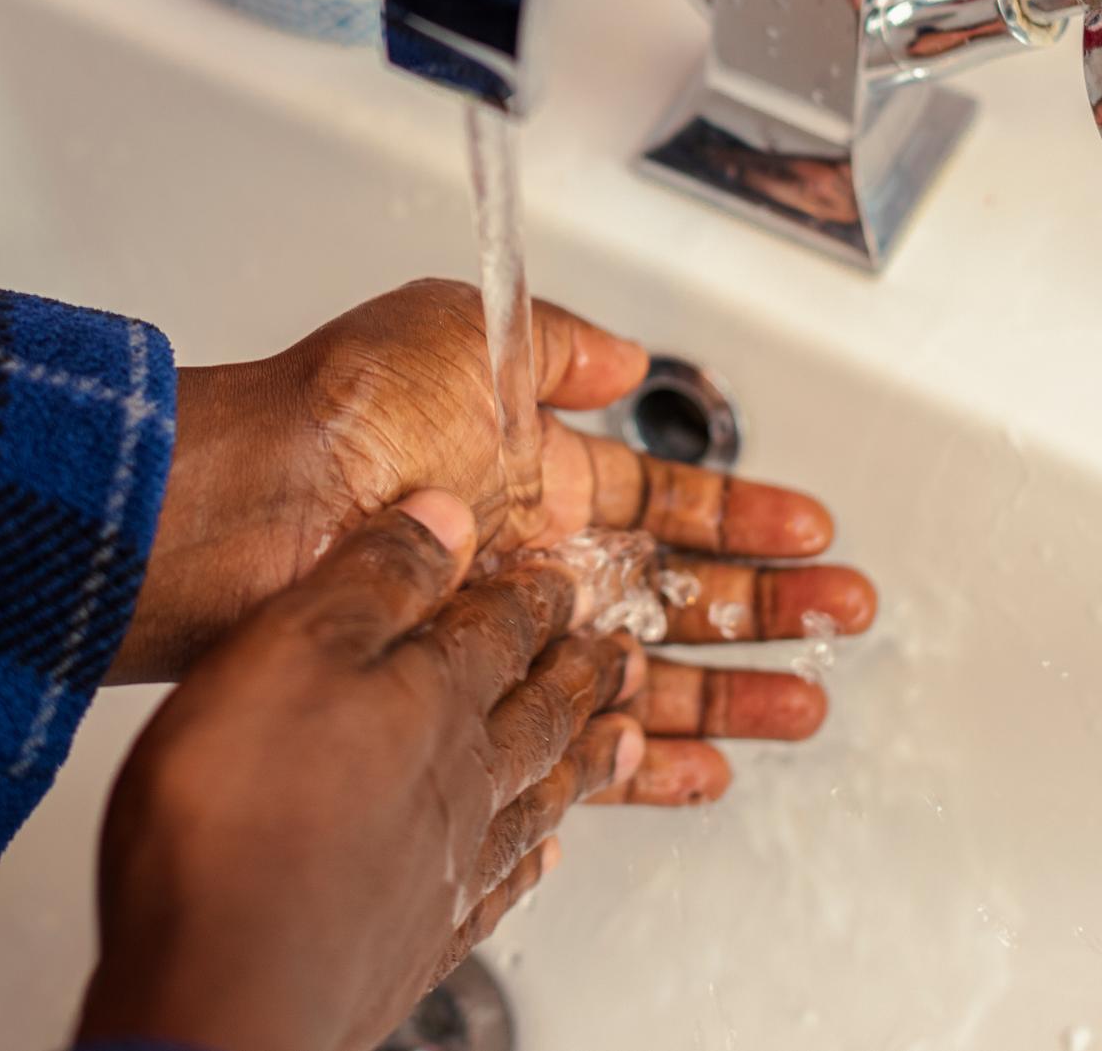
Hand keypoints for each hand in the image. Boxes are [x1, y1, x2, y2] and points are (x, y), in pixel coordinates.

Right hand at [78, 491, 644, 1050]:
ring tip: (625, 742)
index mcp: (427, 698)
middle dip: (579, 673)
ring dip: (584, 761)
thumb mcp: (289, 649)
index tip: (565, 575)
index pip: (498, 629)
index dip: (533, 595)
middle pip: (536, 713)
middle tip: (625, 653)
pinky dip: (530, 862)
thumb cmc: (235, 823)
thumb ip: (373, 581)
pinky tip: (540, 862)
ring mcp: (442, 868)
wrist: (222, 995)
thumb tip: (446, 516)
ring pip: (536, 796)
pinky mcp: (414, 941)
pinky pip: (501, 886)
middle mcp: (455, 782)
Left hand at [110, 279, 874, 805]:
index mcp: (531, 474)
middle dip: (767, 607)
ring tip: (808, 700)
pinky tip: (705, 768)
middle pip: (673, 594)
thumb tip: (622, 359)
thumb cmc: (343, 413)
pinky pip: (573, 749)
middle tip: (843, 617)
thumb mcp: (470, 333)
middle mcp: (524, 560)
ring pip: (642, 678)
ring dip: (731, 691)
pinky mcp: (468, 707)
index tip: (809, 532)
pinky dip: (645, 765)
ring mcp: (500, 638)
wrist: (258, 505)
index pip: (662, 503)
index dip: (741, 518)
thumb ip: (559, 347)